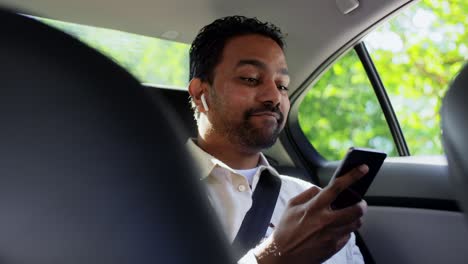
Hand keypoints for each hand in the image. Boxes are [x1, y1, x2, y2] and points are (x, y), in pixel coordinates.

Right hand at [254, 164, 368, 263]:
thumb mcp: (291, 206)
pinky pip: (347, 236)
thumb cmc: (285, 230)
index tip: (363, 168)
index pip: (336, 188)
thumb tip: (322, 189)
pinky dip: (345, 231)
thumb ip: (308, 194)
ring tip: (348, 216)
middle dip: (362, 204)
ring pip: (355, 224)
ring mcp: (331, 236)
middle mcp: (325, 221)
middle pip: (356, 210)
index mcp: (313, 208)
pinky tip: (336, 229)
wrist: (282, 256)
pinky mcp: (334, 248)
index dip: (352, 176)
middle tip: (360, 203)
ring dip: (355, 218)